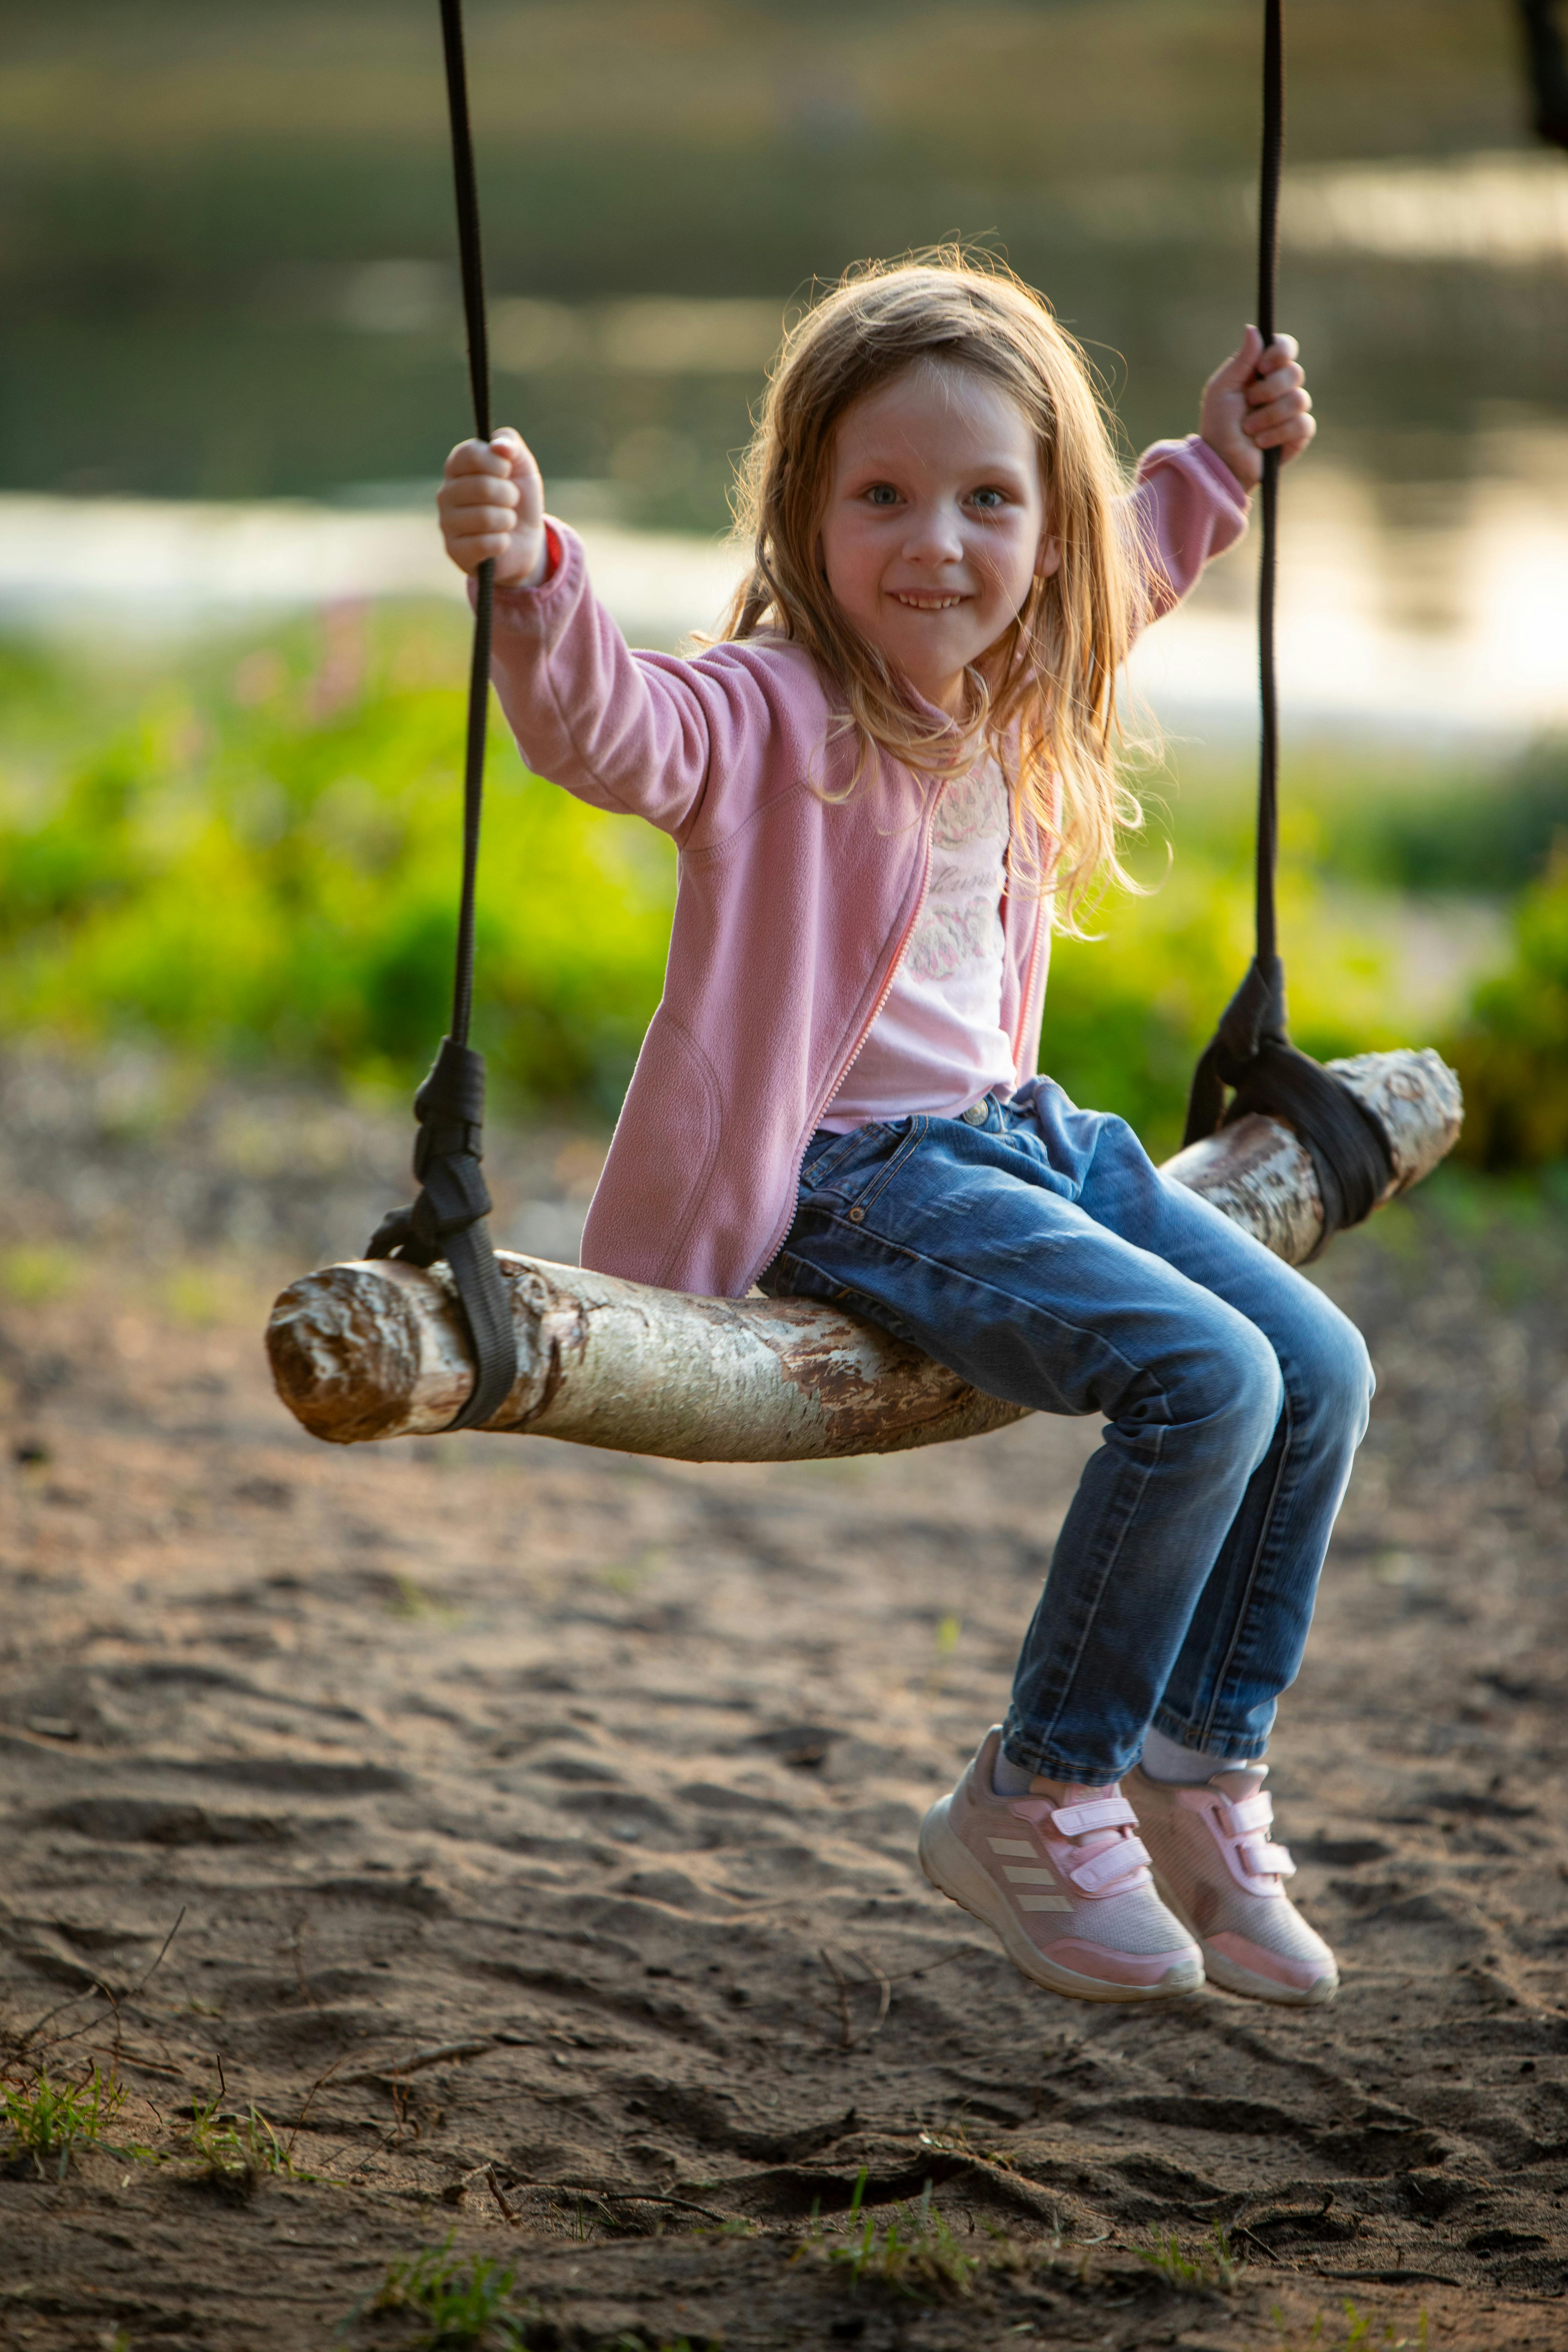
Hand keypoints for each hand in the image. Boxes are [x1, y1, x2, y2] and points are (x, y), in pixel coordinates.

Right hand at [437, 427, 546, 585]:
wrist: (525, 541)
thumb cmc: (519, 499)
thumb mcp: (523, 467)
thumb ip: (511, 445)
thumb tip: (498, 445)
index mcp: (457, 467)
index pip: (469, 454)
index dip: (496, 462)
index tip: (507, 470)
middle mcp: (446, 493)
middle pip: (482, 487)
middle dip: (509, 495)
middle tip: (511, 500)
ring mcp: (446, 523)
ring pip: (485, 517)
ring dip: (507, 520)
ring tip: (506, 521)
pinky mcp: (454, 551)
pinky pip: (485, 544)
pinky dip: (502, 543)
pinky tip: (500, 542)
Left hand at [1198, 328, 1314, 490]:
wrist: (1223, 462)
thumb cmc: (1218, 425)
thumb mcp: (1222, 389)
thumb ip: (1240, 360)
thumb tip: (1253, 328)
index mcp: (1262, 371)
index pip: (1285, 348)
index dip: (1280, 352)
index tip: (1262, 367)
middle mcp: (1280, 387)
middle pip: (1295, 372)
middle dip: (1270, 390)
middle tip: (1250, 402)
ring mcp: (1292, 410)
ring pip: (1299, 399)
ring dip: (1269, 416)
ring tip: (1249, 430)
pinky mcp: (1299, 433)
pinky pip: (1303, 424)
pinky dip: (1278, 434)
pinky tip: (1262, 443)